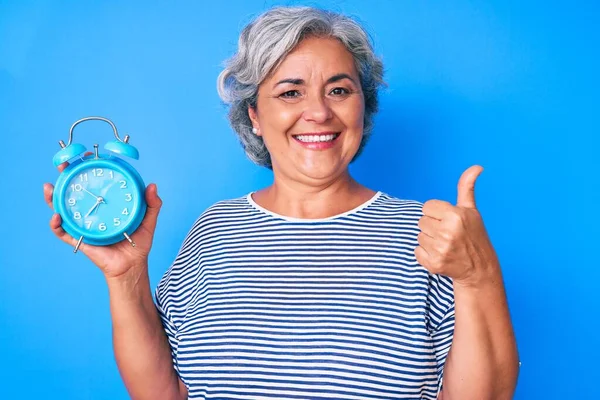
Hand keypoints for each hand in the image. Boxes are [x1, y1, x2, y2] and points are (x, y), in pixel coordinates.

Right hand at [44, 158, 162, 279]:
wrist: (132, 266)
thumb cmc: (138, 243)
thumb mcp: (148, 220)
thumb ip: (152, 204)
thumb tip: (152, 185)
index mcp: (105, 204)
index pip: (93, 183)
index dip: (87, 170)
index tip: (86, 157)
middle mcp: (91, 212)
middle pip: (73, 192)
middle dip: (63, 178)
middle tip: (62, 166)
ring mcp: (82, 225)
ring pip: (61, 209)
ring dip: (52, 198)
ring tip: (49, 188)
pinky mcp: (79, 239)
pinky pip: (63, 232)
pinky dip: (56, 224)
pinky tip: (56, 216)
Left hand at [414, 165, 499, 286]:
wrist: (480, 269)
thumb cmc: (474, 236)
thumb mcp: (471, 210)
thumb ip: (466, 187)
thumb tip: (477, 166)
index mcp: (455, 215)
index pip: (427, 207)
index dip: (437, 213)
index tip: (448, 221)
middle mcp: (448, 232)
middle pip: (421, 221)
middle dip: (433, 226)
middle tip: (447, 234)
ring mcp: (440, 249)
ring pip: (419, 236)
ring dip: (429, 240)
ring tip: (445, 245)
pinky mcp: (434, 264)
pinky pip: (417, 251)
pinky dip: (425, 254)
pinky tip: (440, 255)